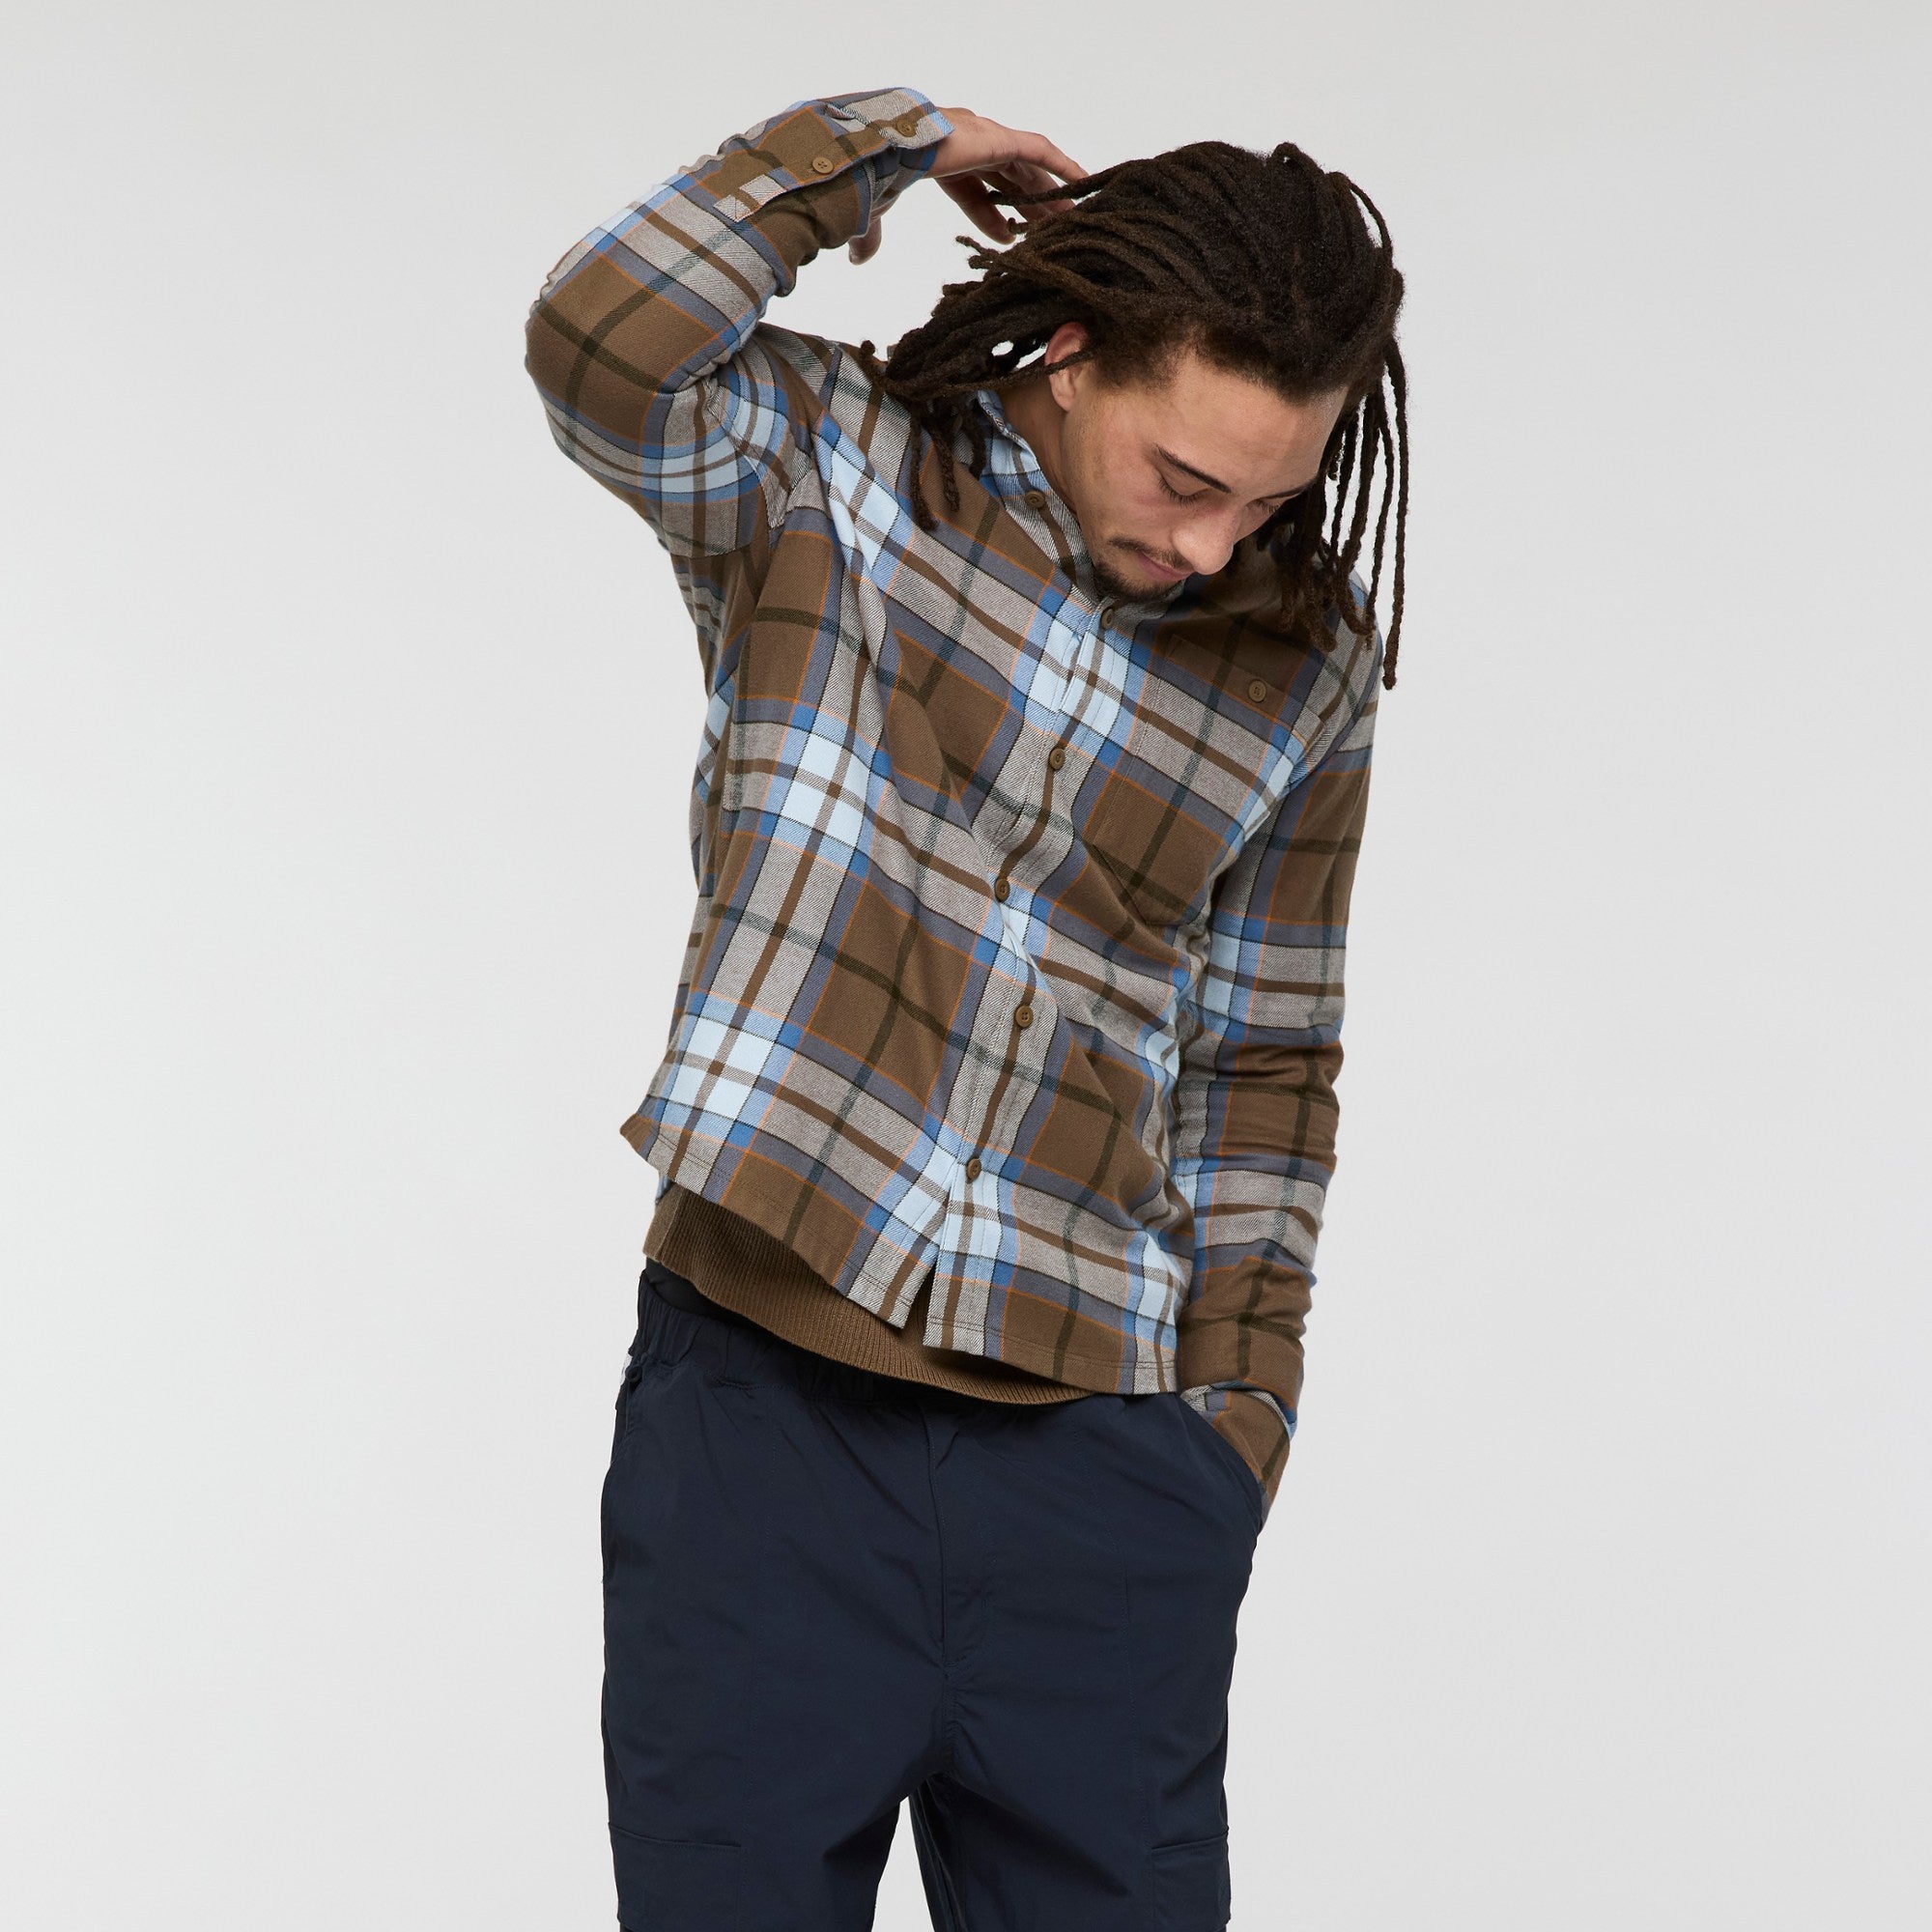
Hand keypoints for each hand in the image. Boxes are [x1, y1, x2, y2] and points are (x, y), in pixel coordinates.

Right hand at [849, 108, 1086, 264]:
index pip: (975, 189)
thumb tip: (857, 259)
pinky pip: (1040, 153)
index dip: (992, 217)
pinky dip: (1063, 167)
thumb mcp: (877, 209)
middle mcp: (966, 143)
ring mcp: (984, 137)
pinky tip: (1083, 184)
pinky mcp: (998, 138)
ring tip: (1071, 216)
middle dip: (1029, 204)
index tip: (1008, 240)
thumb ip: (872, 234)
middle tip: (1051, 229)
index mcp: (940, 158)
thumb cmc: (871, 176)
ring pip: (1027, 167)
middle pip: (1008, 177)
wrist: (877, 148)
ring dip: (1048, 192)